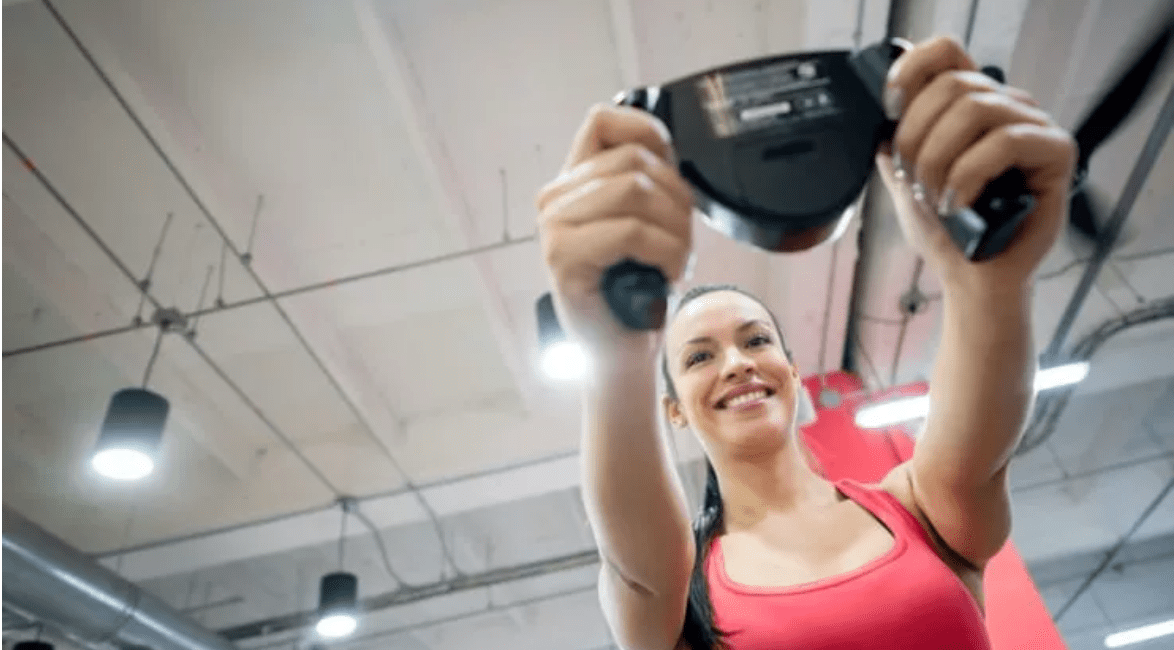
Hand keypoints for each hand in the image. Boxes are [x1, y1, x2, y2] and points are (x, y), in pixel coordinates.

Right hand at [535, 105, 694, 359]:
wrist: (619, 352)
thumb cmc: (636, 293)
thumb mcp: (649, 222)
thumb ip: (648, 182)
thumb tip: (665, 149)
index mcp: (573, 183)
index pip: (603, 121)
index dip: (646, 132)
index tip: (671, 169)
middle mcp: (555, 199)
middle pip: (633, 160)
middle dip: (676, 200)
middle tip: (681, 240)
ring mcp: (553, 226)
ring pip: (634, 190)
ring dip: (674, 229)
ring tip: (674, 259)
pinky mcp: (562, 256)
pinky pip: (630, 230)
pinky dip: (663, 251)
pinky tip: (664, 273)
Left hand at [877, 36, 1076, 295]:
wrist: (972, 279)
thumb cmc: (949, 236)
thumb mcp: (904, 185)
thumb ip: (892, 151)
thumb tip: (876, 127)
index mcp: (969, 106)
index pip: (945, 54)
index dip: (911, 71)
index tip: (887, 110)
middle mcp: (1004, 107)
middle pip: (954, 83)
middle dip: (918, 136)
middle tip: (913, 178)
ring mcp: (1032, 126)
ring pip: (976, 108)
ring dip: (940, 158)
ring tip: (937, 196)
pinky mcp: (1056, 151)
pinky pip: (1006, 141)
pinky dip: (970, 173)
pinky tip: (960, 202)